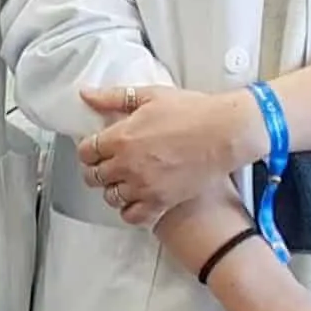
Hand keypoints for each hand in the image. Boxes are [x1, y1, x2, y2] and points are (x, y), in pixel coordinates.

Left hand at [78, 84, 265, 226]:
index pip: (86, 152)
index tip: (97, 148)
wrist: (225, 132)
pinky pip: (132, 216)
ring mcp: (143, 186)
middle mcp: (127, 164)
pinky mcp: (161, 202)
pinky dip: (130, 210)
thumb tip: (87, 95)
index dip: (89, 150)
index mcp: (121, 137)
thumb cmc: (192, 111)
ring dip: (113, 189)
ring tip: (124, 180)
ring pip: (110, 197)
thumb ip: (113, 97)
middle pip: (94, 176)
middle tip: (108, 164)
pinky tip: (137, 198)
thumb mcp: (149, 95)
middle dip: (97, 169)